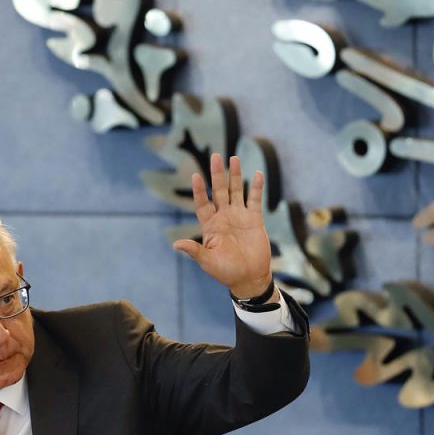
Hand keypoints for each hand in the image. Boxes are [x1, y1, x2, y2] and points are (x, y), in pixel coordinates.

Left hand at [172, 153, 274, 298]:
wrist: (249, 278)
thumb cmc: (225, 272)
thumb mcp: (208, 262)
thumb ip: (194, 251)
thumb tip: (176, 245)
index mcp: (210, 226)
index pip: (202, 203)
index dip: (199, 190)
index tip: (195, 175)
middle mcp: (224, 217)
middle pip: (219, 191)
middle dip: (217, 174)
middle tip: (215, 156)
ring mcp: (239, 217)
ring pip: (236, 191)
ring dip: (235, 175)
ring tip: (233, 158)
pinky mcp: (255, 220)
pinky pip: (255, 200)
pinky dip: (256, 188)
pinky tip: (257, 174)